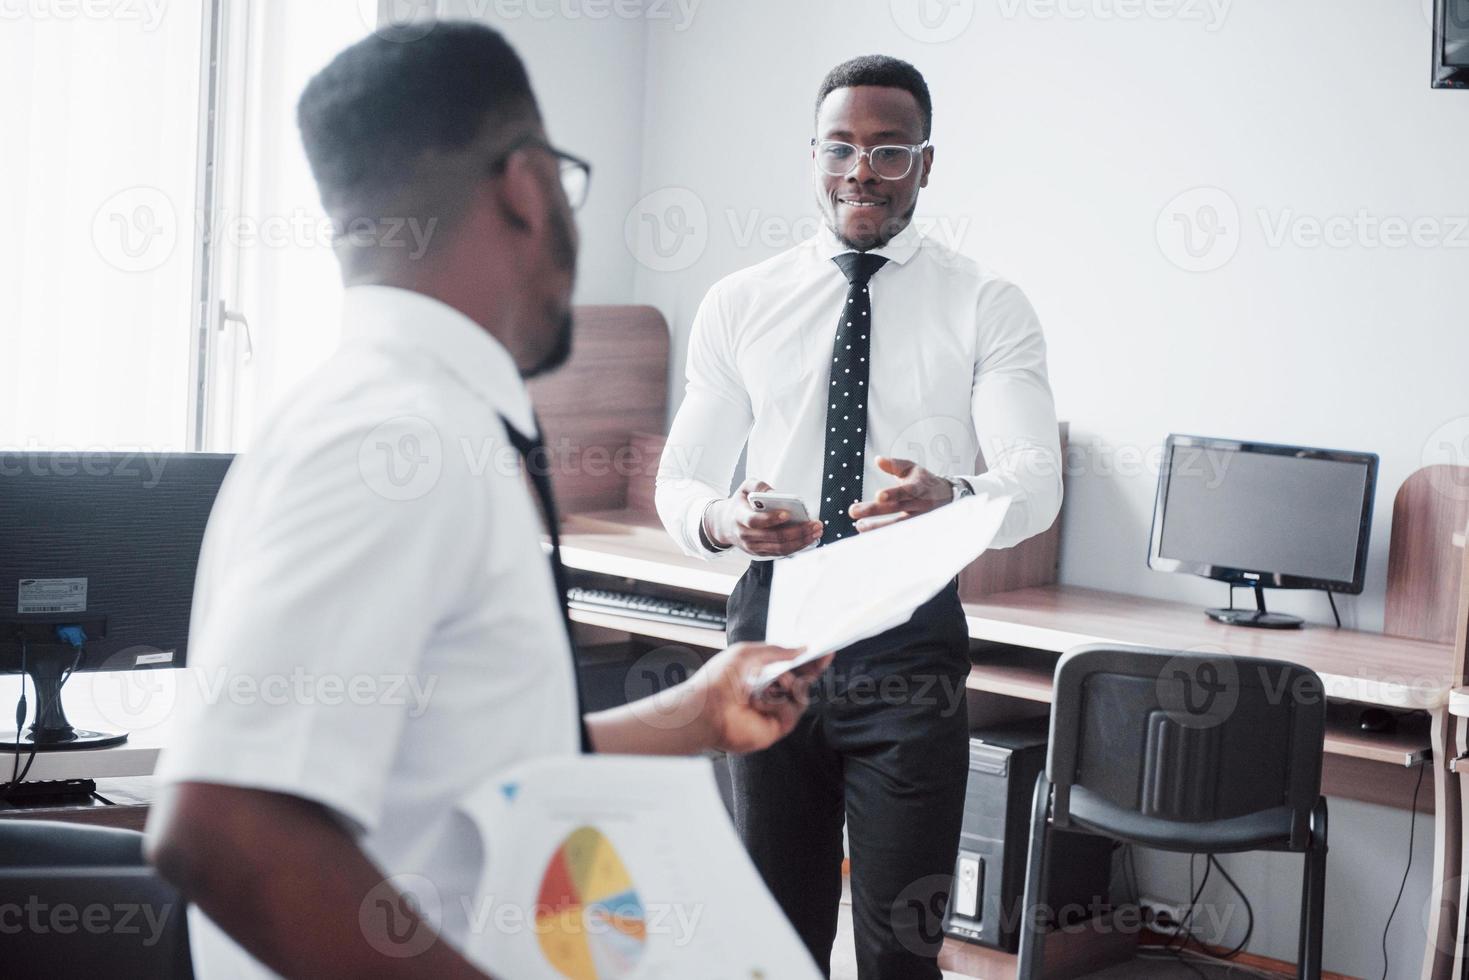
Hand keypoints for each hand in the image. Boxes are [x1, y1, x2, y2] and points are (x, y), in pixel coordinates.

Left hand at [685, 642, 832, 753]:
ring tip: (774, 683)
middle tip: (816, 660)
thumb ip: (777, 651)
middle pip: (802, 681)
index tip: (825, 652)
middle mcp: (771, 693)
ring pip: (801, 695)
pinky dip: (778, 704)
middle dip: (809, 670)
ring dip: (789, 685)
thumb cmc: (719, 679)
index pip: (792, 666)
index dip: (809, 660)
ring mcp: (774, 710)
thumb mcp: (748, 653)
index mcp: (763, 674)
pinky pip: (792, 711)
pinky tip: (760, 702)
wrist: (706, 708)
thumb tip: (801, 649)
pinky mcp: (775, 727)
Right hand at [706, 479, 822, 556]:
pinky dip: (797, 546)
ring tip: (816, 531)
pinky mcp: (761, 553)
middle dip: (797, 531)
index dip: (771, 519)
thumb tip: (775, 493)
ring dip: (801, 541)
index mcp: (739, 517)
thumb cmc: (740, 504)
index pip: (755, 521)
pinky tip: (809, 538)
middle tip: (814, 524)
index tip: (788, 514)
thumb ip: (758, 486)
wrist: (726, 524)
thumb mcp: (744, 488)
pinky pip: (781, 553)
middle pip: (773, 537)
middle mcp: (745, 535)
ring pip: (780, 548)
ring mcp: (753, 547)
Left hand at [848, 456, 954, 532]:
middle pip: (896, 508)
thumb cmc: (923, 481)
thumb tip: (878, 460)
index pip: (906, 491)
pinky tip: (868, 538)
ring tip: (859, 526)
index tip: (878, 496)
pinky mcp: (917, 530)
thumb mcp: (911, 468)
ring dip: (877, 527)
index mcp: (918, 488)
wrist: (946, 497)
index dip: (893, 494)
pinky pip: (900, 535)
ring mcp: (919, 520)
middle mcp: (919, 505)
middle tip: (853, 511)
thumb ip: (894, 465)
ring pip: (898, 526)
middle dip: (874, 510)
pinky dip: (885, 537)